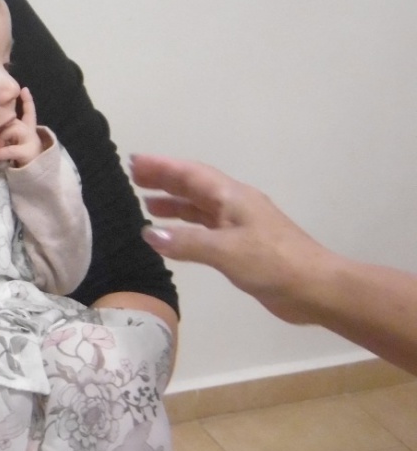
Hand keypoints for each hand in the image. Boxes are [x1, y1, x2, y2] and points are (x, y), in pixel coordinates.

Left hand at [0, 87, 44, 166]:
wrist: (33, 175)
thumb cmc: (19, 159)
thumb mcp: (11, 143)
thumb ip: (3, 135)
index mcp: (29, 129)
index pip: (29, 111)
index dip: (27, 100)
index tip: (24, 89)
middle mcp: (31, 132)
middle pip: (12, 121)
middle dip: (0, 131)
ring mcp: (31, 140)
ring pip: (10, 130)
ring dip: (0, 141)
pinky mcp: (27, 152)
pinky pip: (8, 149)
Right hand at [129, 154, 328, 324]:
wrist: (316, 288)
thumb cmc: (273, 263)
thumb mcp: (225, 251)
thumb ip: (186, 242)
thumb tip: (149, 233)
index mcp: (232, 197)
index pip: (190, 174)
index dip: (162, 166)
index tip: (134, 161)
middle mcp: (234, 206)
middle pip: (194, 186)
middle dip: (165, 180)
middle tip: (134, 177)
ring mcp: (240, 226)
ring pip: (200, 208)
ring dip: (174, 204)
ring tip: (147, 204)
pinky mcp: (242, 247)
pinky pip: (206, 229)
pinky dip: (186, 228)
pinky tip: (174, 236)